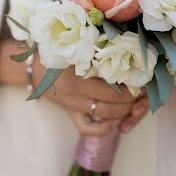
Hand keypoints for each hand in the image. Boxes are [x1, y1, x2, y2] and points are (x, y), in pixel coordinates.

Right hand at [34, 61, 148, 137]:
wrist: (32, 66)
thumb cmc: (57, 50)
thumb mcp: (77, 49)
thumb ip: (97, 52)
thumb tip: (127, 54)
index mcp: (78, 76)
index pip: (114, 88)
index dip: (132, 84)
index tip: (142, 78)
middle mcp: (75, 94)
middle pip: (113, 103)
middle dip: (132, 98)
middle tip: (141, 89)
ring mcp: (72, 106)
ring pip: (106, 115)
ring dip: (123, 111)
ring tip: (132, 100)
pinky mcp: (70, 113)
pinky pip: (88, 127)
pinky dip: (103, 127)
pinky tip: (112, 120)